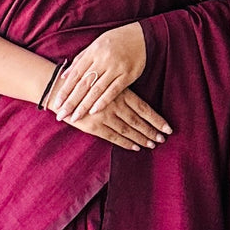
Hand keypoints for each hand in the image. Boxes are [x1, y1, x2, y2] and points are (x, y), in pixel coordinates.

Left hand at [50, 23, 148, 122]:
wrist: (142, 36)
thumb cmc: (116, 41)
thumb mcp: (96, 45)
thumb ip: (80, 60)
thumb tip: (64, 75)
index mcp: (93, 52)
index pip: (75, 75)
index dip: (65, 90)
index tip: (56, 103)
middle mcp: (102, 60)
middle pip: (83, 84)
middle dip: (71, 101)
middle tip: (61, 114)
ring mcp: (115, 68)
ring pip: (96, 89)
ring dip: (84, 105)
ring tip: (75, 117)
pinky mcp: (128, 75)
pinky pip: (114, 91)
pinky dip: (103, 101)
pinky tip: (94, 111)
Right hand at [54, 86, 170, 151]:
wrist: (61, 90)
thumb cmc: (86, 85)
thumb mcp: (106, 83)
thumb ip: (121, 92)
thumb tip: (139, 105)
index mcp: (119, 92)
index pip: (143, 108)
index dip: (156, 119)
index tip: (167, 129)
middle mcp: (114, 104)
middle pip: (138, 121)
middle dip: (152, 131)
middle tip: (163, 139)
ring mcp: (104, 115)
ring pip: (128, 130)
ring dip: (141, 138)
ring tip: (152, 144)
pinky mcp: (93, 125)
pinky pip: (113, 137)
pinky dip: (126, 143)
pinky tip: (135, 147)